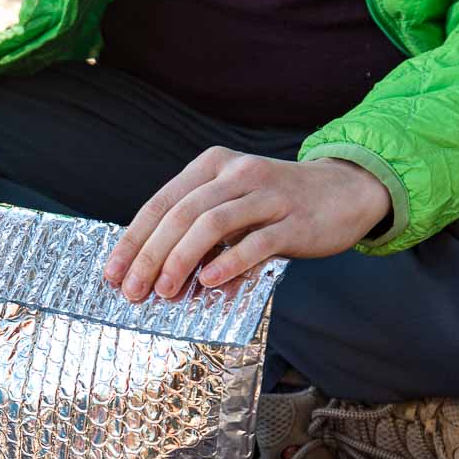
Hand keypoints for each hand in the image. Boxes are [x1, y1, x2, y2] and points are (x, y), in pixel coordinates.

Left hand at [103, 147, 391, 299]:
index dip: (133, 241)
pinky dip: (228, 263)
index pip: (160, 203)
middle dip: (150, 256)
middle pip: (180, 215)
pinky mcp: (294, 220)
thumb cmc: (276, 205)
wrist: (346, 190)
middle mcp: (236, 174)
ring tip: (165, 292)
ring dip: (181, 261)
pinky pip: (255, 242)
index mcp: (211, 166)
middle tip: (133, 292)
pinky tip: (209, 284)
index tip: (113, 274)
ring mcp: (267, 195)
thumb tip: (156, 275)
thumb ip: (198, 231)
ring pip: (211, 224)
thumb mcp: (231, 203)